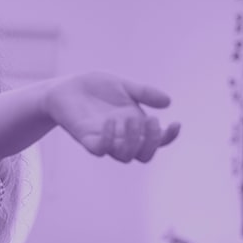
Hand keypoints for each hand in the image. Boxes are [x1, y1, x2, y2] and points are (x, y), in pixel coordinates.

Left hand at [45, 72, 180, 162]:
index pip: (156, 142)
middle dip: (152, 141)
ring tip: (130, 118)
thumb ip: (144, 93)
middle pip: (143, 155)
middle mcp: (121, 137)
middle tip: (151, 120)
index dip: (168, 138)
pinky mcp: (86, 139)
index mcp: (134, 126)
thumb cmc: (95, 88)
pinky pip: (100, 149)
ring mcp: (104, 140)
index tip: (176, 123)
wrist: (66, 88)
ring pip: (124, 156)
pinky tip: (111, 120)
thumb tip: (168, 102)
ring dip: (133, 140)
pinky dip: (109, 138)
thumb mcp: (125, 86)